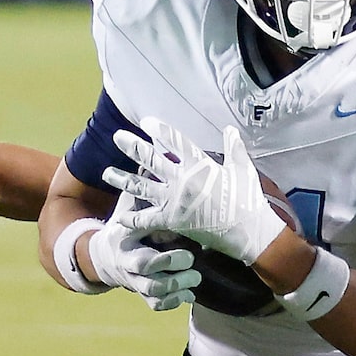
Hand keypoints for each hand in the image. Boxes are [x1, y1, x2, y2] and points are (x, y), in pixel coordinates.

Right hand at [85, 192, 200, 310]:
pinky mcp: (143, 293)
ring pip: (155, 293)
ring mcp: (135, 282)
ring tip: (196, 278)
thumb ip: (140, 190)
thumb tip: (151, 161)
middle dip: (173, 272)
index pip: (143, 257)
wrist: (104, 256)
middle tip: (192, 262)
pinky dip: (173, 302)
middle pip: (150, 277)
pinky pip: (157, 304)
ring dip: (178, 287)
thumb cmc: (124, 226)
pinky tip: (188, 294)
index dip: (165, 257)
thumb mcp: (128, 208)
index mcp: (125, 245)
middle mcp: (128, 267)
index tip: (188, 251)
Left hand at [103, 116, 287, 264]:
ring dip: (123, 179)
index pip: (175, 141)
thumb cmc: (248, 201)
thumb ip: (234, 148)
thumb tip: (229, 129)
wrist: (249, 233)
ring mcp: (175, 201)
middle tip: (118, 137)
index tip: (146, 122)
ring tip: (106, 173)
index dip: (159, 130)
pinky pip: (147, 220)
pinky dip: (133, 219)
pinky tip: (120, 217)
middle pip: (151, 160)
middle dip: (132, 147)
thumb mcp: (243, 169)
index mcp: (200, 165)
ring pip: (142, 187)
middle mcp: (182, 180)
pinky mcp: (173, 221)